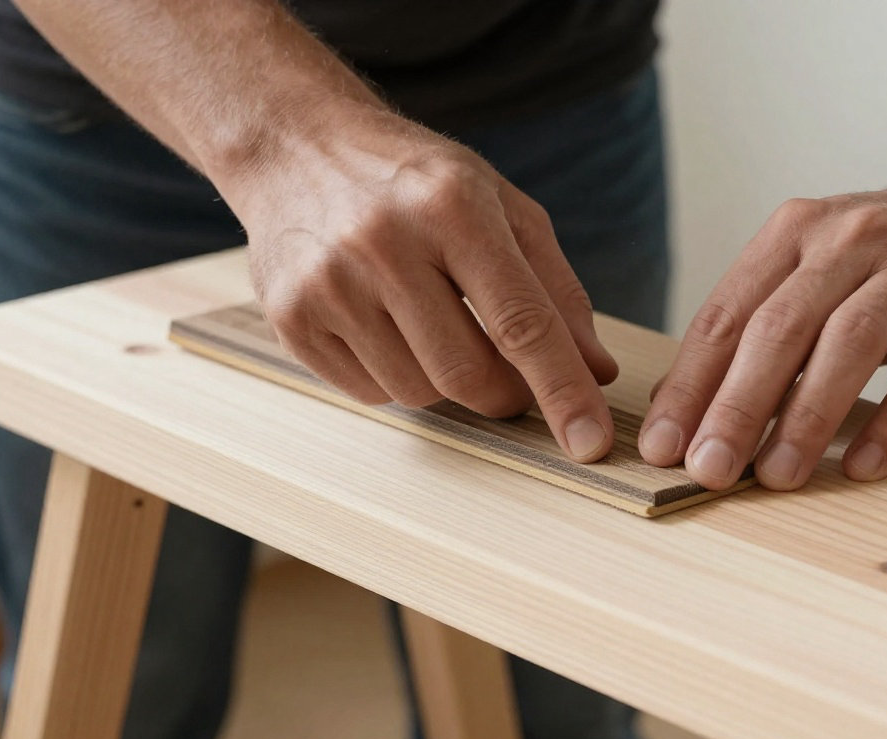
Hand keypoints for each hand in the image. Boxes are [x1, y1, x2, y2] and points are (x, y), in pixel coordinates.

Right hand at [224, 108, 618, 461]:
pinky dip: (397, 376)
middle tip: (515, 379)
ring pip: (418, 391)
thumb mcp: (501, 205)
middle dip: (507, 394)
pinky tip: (389, 327)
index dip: (562, 389)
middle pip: (467, 373)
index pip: (521, 321)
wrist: (297, 147)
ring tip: (438, 326)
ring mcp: (328, 284)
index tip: (590, 442)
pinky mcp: (291, 318)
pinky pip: (370, 391)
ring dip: (447, 381)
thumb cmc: (415, 179)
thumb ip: (556, 288)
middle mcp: (382, 243)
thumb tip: (595, 371)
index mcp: (451, 206)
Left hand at [639, 176, 886, 489]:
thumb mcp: (813, 274)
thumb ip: (758, 332)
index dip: (690, 385)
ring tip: (777, 476)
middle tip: (708, 469)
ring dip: (807, 416)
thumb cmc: (885, 259)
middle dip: (736, 406)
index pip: (726, 316)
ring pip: (850, 342)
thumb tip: (686, 412)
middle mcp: (848, 240)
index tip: (661, 446)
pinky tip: (864, 466)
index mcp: (793, 234)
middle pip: (779, 328)